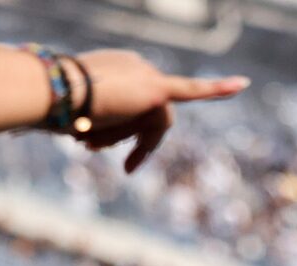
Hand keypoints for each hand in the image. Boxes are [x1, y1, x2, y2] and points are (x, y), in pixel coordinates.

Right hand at [65, 51, 248, 171]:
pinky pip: (192, 90)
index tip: (120, 162)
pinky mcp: (155, 91)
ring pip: (154, 126)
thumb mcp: (74, 116)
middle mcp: (137, 67)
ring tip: (98, 141)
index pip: (136, 107)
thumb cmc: (53, 106)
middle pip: (149, 120)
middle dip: (133, 144)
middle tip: (125, 167)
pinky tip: (242, 85)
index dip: (128, 137)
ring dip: (129, 143)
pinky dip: (218, 88)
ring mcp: (147, 76)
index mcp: (119, 70)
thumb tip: (83, 133)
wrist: (54, 93)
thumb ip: (88, 120)